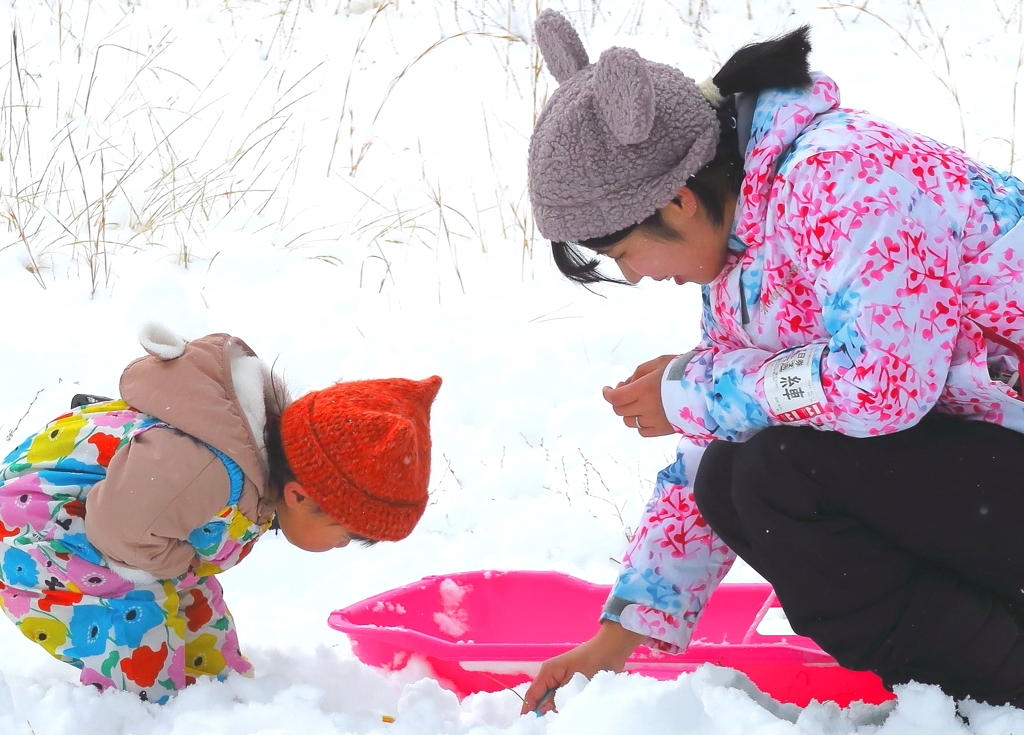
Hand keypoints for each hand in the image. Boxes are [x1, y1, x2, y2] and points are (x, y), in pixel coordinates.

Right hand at [520, 621, 644, 714]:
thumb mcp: (574, 682)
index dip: (528, 709)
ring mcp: (560, 678)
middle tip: (548, 724)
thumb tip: (543, 711)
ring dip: (554, 707)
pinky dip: (563, 703)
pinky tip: (567, 710)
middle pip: (540, 697)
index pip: (532, 694)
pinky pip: (561, 696)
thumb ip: (557, 697)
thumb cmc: (593, 662)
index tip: (529, 723)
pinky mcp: (569, 681)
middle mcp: (550, 674)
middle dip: (543, 711)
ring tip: (558, 718)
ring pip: (551, 698)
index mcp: (547, 671)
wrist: (611, 650)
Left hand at [602, 355, 676, 436]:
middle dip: (619, 401)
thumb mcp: (658, 363)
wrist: (709, 387)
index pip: (615, 398)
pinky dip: (640, 423)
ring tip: (639, 401)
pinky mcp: (664, 430)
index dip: (607, 394)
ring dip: (629, 412)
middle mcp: (647, 407)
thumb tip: (625, 384)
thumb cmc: (684, 370)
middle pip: (620, 411)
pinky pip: (643, 431)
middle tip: (626, 391)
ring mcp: (655, 421)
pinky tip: (647, 413)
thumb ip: (638, 373)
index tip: (607, 389)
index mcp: (644, 389)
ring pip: (630, 422)